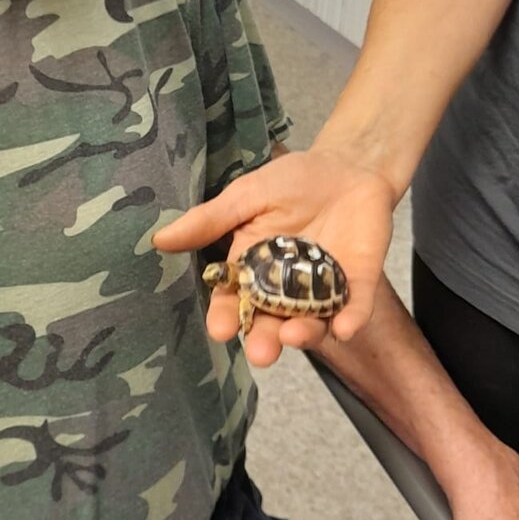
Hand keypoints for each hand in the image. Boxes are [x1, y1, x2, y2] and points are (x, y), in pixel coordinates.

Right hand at [153, 143, 397, 363]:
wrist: (349, 165)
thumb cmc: (293, 180)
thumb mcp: (247, 195)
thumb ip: (210, 221)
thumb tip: (159, 239)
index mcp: (253, 269)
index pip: (235, 301)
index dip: (227, 317)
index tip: (220, 330)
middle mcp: (285, 288)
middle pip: (272, 322)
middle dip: (265, 340)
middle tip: (261, 354)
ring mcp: (323, 288)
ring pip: (311, 322)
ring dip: (304, 335)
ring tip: (294, 336)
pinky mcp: (359, 284)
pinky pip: (354, 308)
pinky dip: (349, 319)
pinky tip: (343, 328)